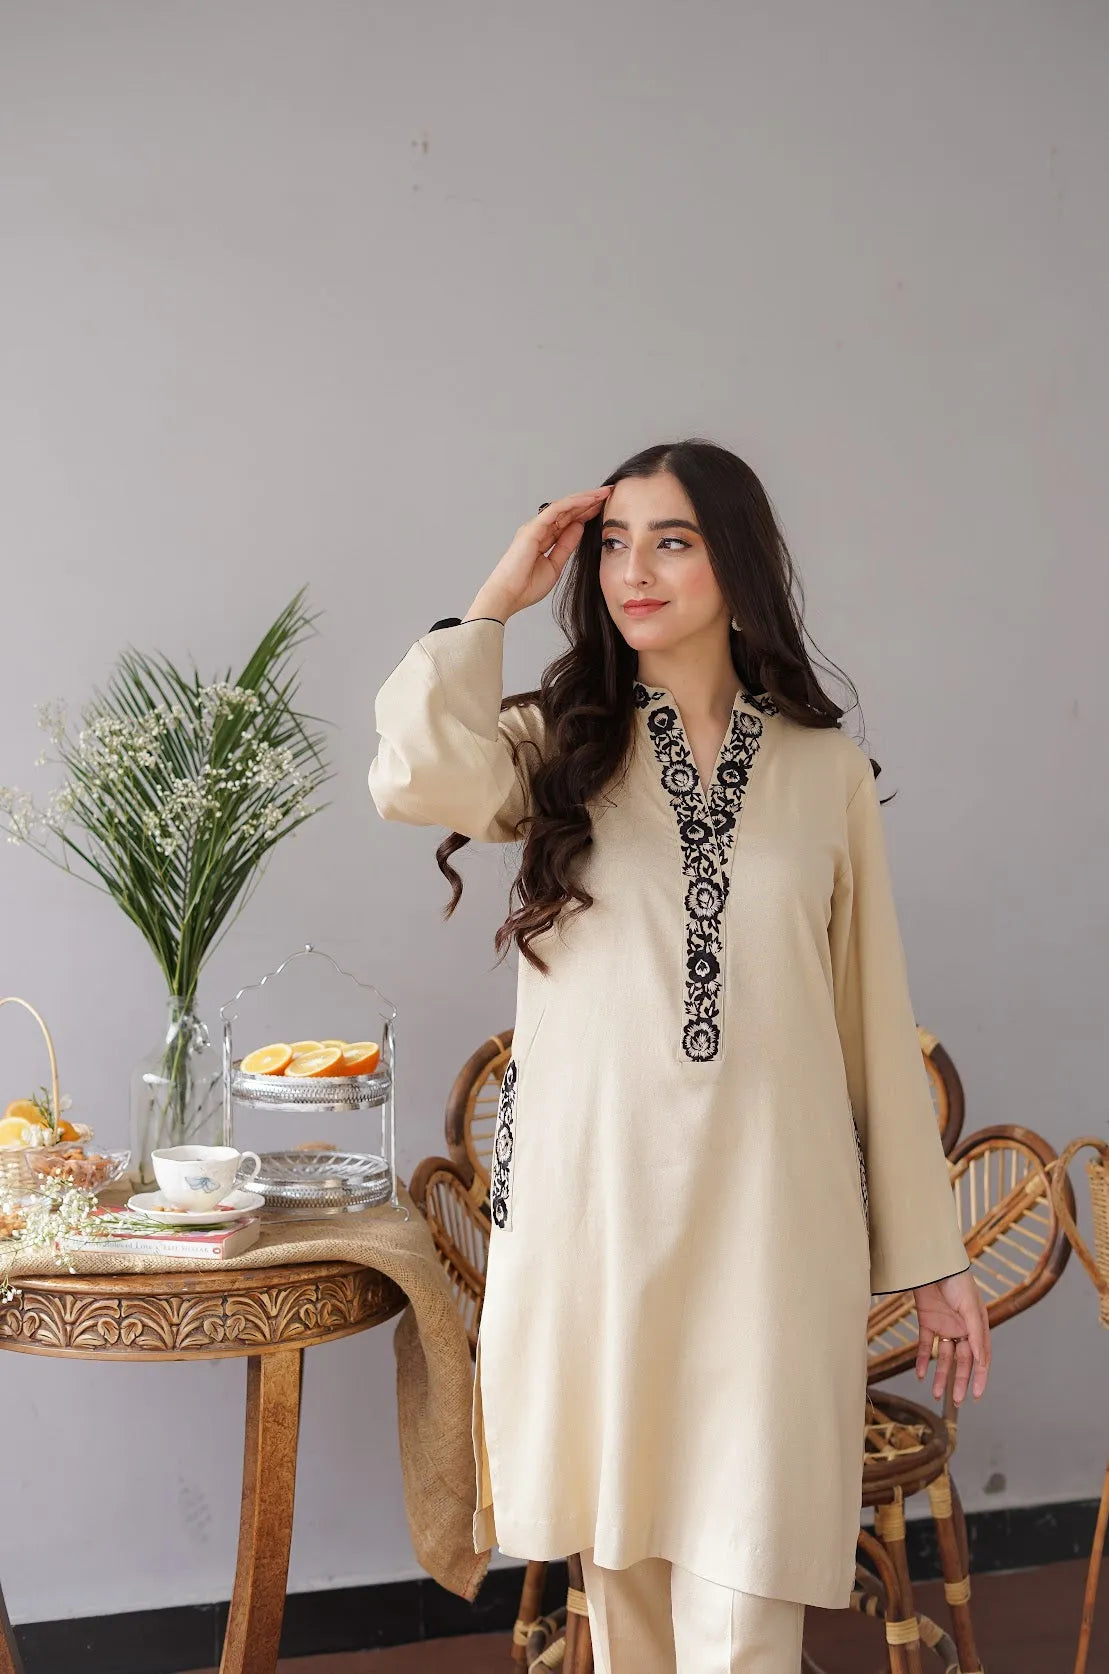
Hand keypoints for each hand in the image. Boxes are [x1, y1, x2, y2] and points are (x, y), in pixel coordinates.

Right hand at [465, 487, 611, 621]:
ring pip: (564, 506)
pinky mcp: (533, 528)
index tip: (605, 508)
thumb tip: (579, 527)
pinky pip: (556, 510)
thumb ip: (566, 545)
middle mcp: (539, 529)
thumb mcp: (556, 565)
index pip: (569, 520)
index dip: (587, 512)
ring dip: (584, 498)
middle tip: (609, 493)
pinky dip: (573, 503)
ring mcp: (535, 527)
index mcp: (544, 538)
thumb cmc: (526, 586)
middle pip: (568, 510)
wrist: (508, 595)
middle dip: (589, 501)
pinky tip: (588, 499)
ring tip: (603, 493)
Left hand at [913, 1268, 990, 1404]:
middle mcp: (962, 1330)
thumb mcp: (971, 1308)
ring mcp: (944, 1326)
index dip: (979, 1377)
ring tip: (936, 1394)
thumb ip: (976, 1335)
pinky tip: (920, 1374)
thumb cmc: (958, 1281)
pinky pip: (924, 1345)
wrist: (933, 1263)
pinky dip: (922, 1359)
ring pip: (943, 1357)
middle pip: (961, 1361)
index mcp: (978, 1327)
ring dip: (940, 1375)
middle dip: (959, 1381)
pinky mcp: (927, 1321)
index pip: (980, 1358)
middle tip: (955, 1402)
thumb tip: (982, 1362)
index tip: (976, 1396)